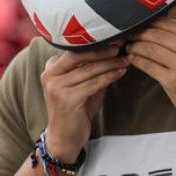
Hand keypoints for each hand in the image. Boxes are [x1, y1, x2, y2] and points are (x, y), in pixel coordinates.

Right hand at [40, 44, 128, 160]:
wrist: (65, 138)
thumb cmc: (77, 109)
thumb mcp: (83, 84)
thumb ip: (92, 68)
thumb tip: (115, 50)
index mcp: (51, 67)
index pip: (74, 48)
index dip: (95, 42)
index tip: (114, 38)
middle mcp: (50, 74)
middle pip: (79, 54)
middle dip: (102, 49)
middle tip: (121, 45)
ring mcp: (56, 87)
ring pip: (89, 69)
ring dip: (110, 63)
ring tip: (125, 59)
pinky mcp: (67, 99)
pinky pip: (93, 83)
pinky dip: (109, 76)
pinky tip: (121, 72)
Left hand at [126, 18, 175, 131]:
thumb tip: (159, 26)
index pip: (168, 23)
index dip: (150, 22)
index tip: (139, 24)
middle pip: (157, 33)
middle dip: (139, 33)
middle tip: (128, 34)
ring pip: (150, 48)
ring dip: (135, 46)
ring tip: (128, 46)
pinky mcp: (173, 81)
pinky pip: (148, 65)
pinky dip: (137, 60)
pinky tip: (132, 58)